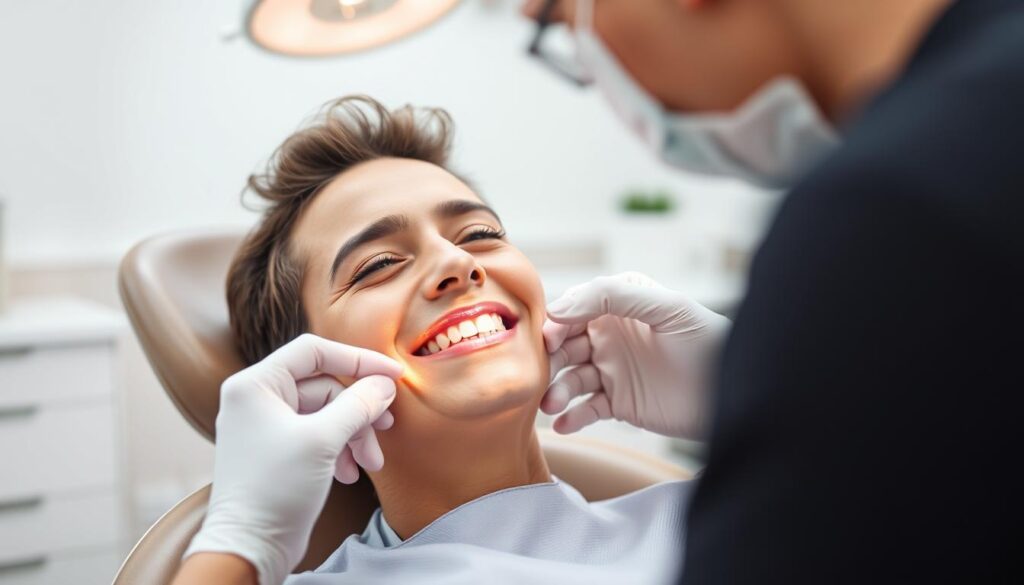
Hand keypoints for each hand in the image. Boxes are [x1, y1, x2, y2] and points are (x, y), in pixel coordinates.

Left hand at [183, 334, 402, 584]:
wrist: (249, 548)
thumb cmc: (274, 489)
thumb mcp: (323, 440)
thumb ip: (357, 405)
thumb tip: (384, 384)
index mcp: (255, 384)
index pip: (314, 352)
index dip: (358, 359)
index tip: (393, 375)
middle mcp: (257, 399)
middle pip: (325, 386)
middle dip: (358, 412)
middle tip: (386, 426)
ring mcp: (266, 425)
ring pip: (326, 413)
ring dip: (353, 435)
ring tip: (370, 463)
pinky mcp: (278, 450)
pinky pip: (318, 435)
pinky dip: (339, 450)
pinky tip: (349, 474)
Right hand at [542, 272, 729, 439]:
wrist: (736, 393)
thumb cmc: (708, 340)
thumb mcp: (667, 307)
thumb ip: (615, 296)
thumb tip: (560, 307)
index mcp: (620, 306)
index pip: (576, 308)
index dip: (558, 321)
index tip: (550, 338)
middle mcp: (611, 336)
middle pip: (566, 345)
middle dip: (551, 359)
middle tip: (542, 374)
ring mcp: (613, 371)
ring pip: (572, 378)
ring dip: (558, 390)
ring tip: (552, 404)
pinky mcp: (618, 404)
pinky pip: (586, 410)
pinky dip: (572, 418)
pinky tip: (565, 424)